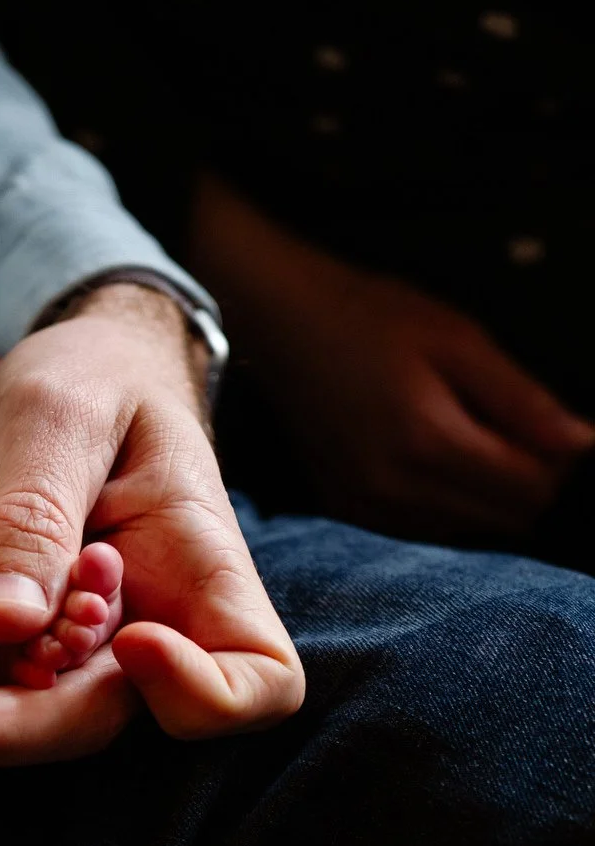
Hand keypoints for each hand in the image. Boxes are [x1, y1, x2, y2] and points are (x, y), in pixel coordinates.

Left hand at [0, 285, 303, 764]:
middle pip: (103, 718)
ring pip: (33, 716)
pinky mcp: (24, 640)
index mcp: (201, 567)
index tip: (127, 639)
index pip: (258, 678)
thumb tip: (3, 624)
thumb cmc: (94, 376)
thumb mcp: (59, 418)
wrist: (66, 369)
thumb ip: (35, 513)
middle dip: (2, 730)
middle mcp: (152, 624)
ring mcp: (84, 643)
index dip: (201, 691)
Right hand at [253, 271, 589, 539]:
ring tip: (471, 438)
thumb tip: (581, 445)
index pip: (529, 489)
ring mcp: (361, 501)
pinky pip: (418, 527)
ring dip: (486, 496)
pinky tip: (437, 462)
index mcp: (426, 441)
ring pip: (463, 529)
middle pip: (501, 518)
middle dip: (528, 482)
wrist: (281, 320)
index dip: (562, 465)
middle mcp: (390, 486)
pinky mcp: (342, 503)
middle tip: (515, 429)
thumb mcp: (458, 341)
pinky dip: (444, 505)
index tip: (560, 431)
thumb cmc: (368, 316)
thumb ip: (522, 400)